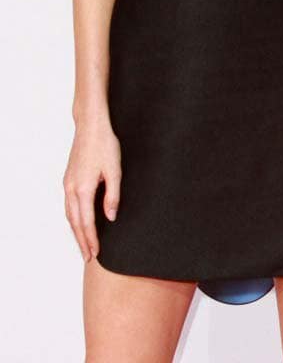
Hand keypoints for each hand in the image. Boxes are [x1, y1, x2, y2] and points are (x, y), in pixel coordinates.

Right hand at [63, 115, 121, 261]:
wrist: (91, 126)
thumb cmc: (105, 145)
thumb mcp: (115, 171)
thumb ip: (112, 196)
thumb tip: (110, 217)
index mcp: (82, 189)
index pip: (86, 222)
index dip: (91, 239)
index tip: (96, 253)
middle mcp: (71, 189)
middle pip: (74, 223)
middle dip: (81, 241)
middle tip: (87, 257)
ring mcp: (67, 184)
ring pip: (69, 215)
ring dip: (76, 231)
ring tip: (82, 244)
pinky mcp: (68, 178)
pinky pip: (68, 205)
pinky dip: (72, 218)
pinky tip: (78, 222)